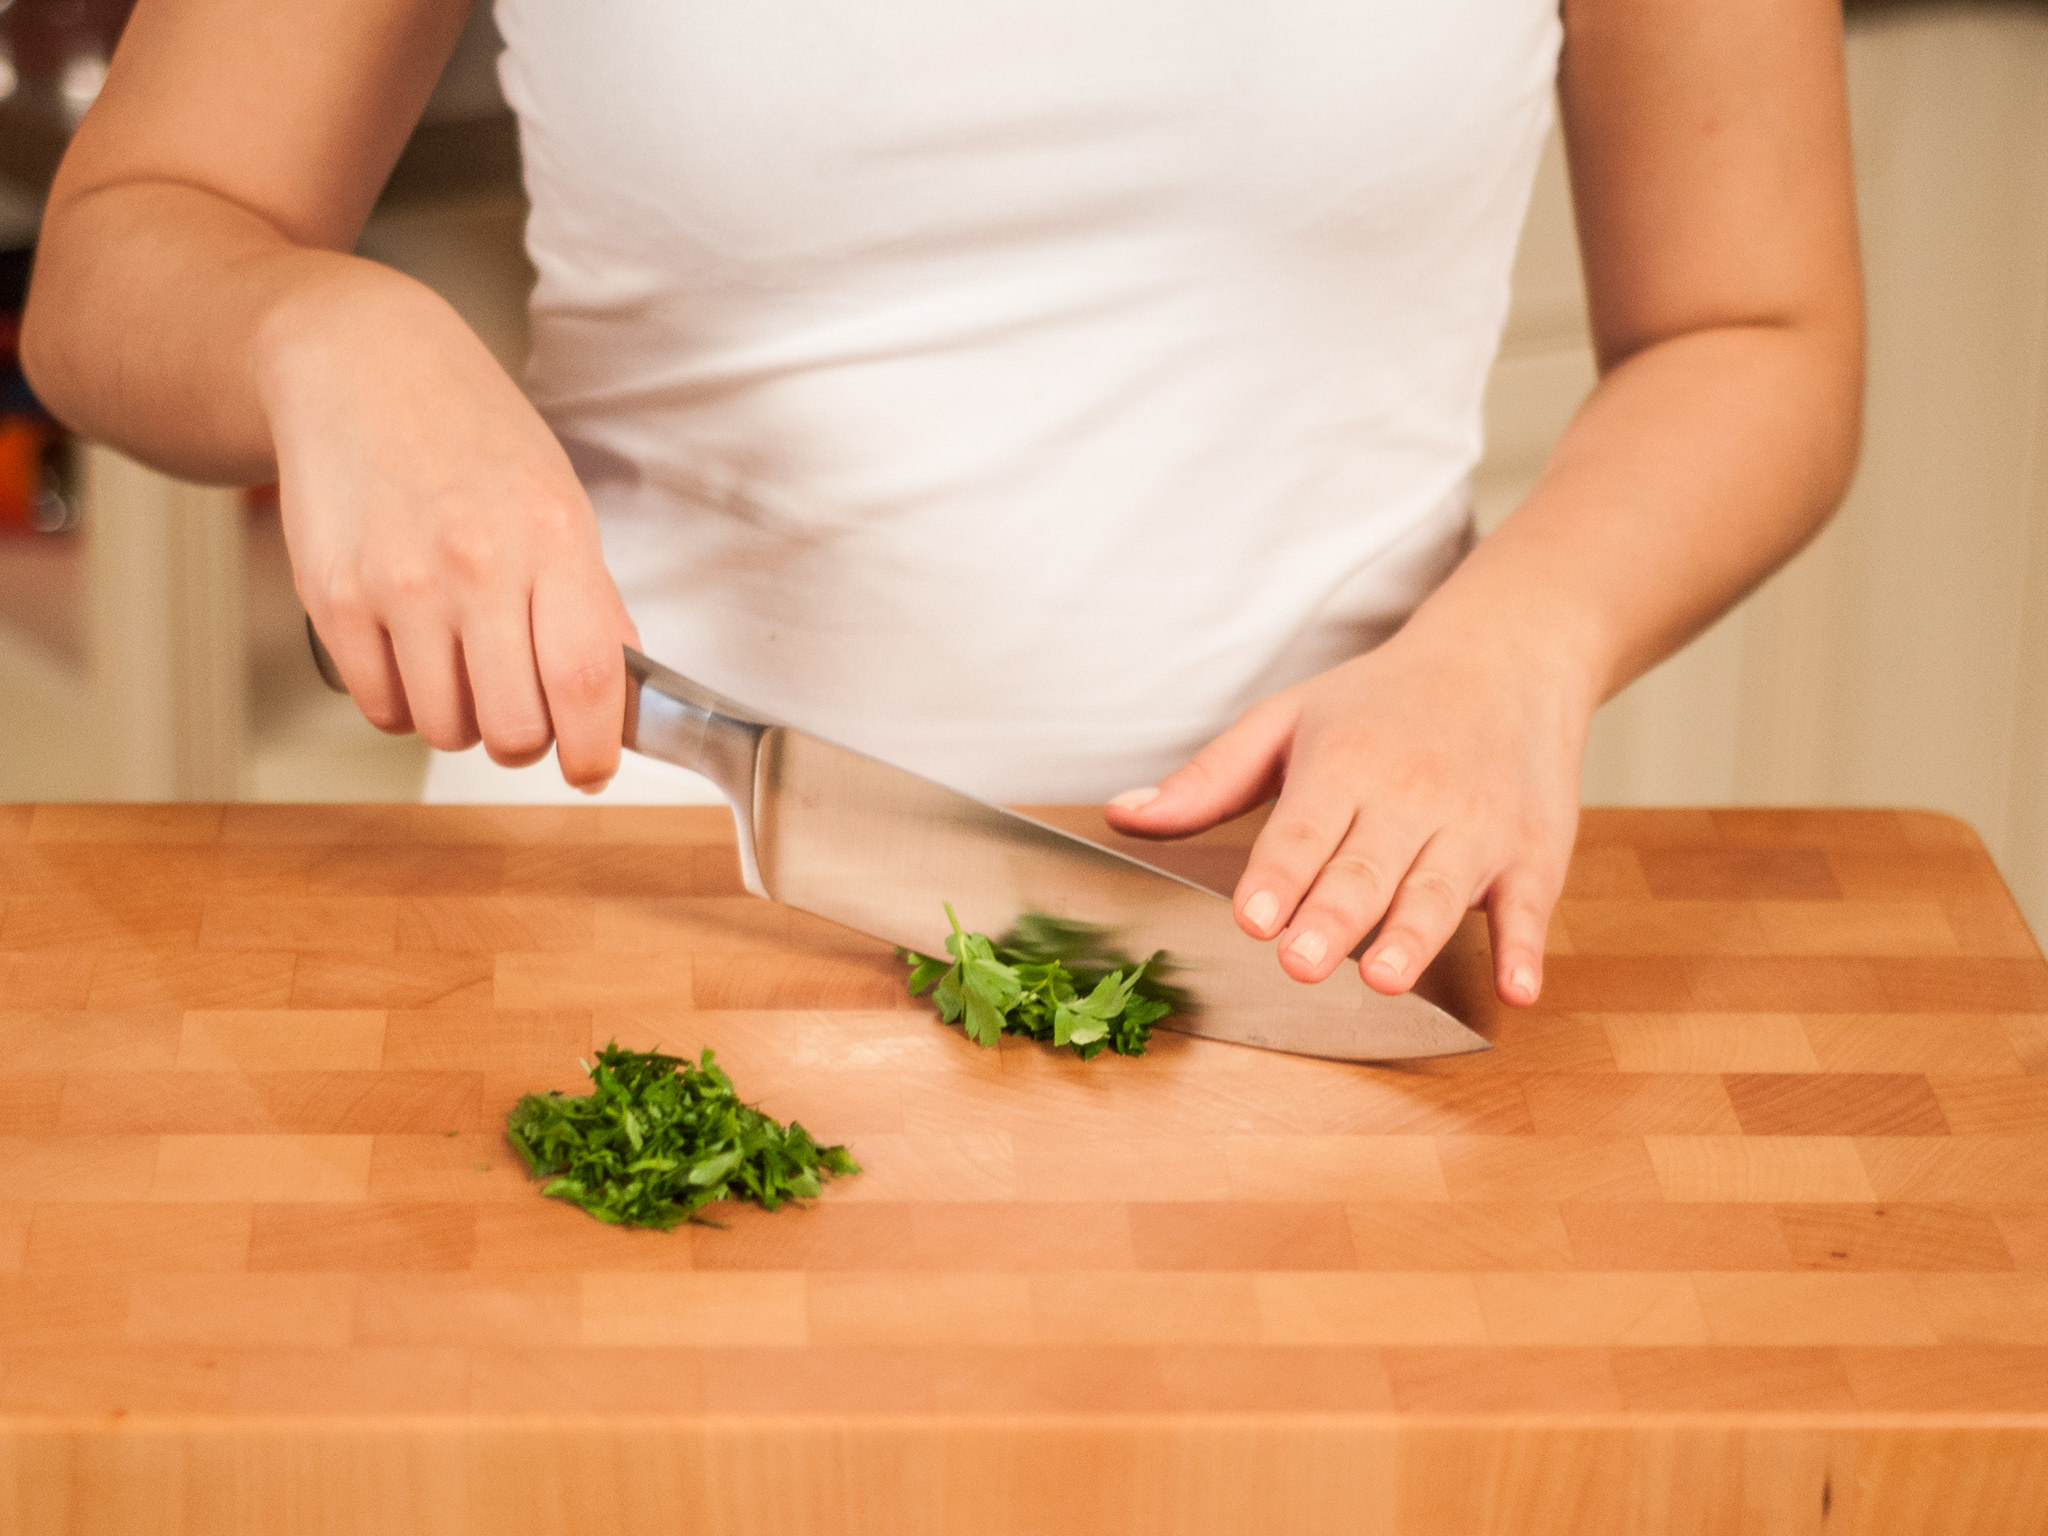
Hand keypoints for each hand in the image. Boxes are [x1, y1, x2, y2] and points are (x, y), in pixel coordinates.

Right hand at [259, 268, 636, 789]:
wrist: (357, 363)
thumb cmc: (470, 433)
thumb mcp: (559, 500)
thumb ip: (593, 603)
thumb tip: (619, 699)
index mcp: (552, 539)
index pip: (586, 683)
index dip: (593, 751)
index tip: (591, 770)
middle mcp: (477, 565)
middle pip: (512, 728)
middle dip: (524, 740)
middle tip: (522, 709)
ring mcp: (399, 584)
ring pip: (444, 729)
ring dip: (461, 721)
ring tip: (461, 662)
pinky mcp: (332, 598)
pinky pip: (381, 707)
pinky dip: (403, 703)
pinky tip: (411, 650)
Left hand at [1103, 619, 1592, 1005]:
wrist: (1508, 655)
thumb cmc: (1384, 700)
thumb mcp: (1288, 719)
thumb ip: (1210, 779)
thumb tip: (1125, 815)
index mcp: (1344, 762)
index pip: (1302, 829)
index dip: (1278, 875)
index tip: (1252, 918)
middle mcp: (1412, 795)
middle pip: (1367, 867)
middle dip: (1334, 916)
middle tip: (1299, 962)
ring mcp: (1478, 826)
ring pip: (1441, 890)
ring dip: (1414, 936)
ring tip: (1382, 977)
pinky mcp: (1533, 852)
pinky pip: (1530, 905)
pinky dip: (1525, 947)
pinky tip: (1516, 989)